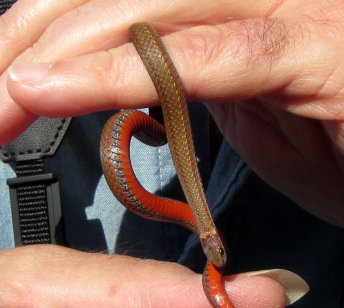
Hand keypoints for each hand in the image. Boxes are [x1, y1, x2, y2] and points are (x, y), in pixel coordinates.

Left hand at [2, 0, 343, 227]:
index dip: (42, 36)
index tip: (0, 89)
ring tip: (7, 98)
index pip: (112, 2)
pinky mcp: (312, 52)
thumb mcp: (238, 111)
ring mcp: (284, 12)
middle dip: (33, 45)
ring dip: (64, 56)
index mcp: (222, 8)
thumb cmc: (323, 145)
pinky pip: (206, 58)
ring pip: (150, 11)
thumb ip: (183, 85)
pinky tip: (57, 90)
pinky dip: (128, 73)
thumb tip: (126, 78)